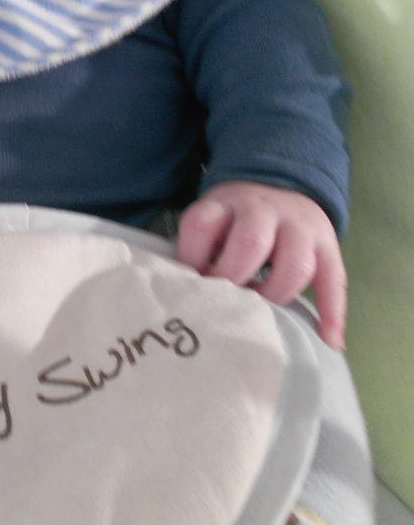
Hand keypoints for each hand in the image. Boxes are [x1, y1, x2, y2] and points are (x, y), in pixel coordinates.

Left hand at [176, 180, 346, 348]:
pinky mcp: (327, 245)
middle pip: (251, 243)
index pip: (201, 226)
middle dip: (234, 280)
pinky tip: (328, 340)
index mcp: (226, 203)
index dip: (191, 260)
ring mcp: (300, 226)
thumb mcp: (211, 219)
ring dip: (276, 296)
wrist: (280, 185)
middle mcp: (264, 209)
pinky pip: (334, 279)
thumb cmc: (235, 220)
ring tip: (261, 316)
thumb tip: (190, 298)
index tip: (190, 283)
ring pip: (296, 265)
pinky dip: (332, 312)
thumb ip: (200, 250)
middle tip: (225, 302)